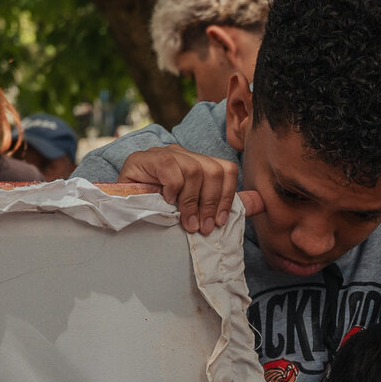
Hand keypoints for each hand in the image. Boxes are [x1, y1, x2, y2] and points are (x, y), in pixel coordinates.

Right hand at [106, 145, 261, 232]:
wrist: (119, 209)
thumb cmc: (158, 212)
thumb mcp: (196, 209)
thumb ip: (225, 203)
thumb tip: (261, 202)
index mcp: (197, 163)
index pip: (225, 169)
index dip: (226, 197)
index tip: (218, 222)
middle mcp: (182, 154)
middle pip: (212, 170)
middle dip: (210, 203)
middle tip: (201, 228)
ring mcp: (162, 153)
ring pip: (194, 170)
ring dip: (191, 202)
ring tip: (185, 221)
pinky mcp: (143, 158)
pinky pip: (170, 168)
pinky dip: (172, 189)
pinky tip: (166, 201)